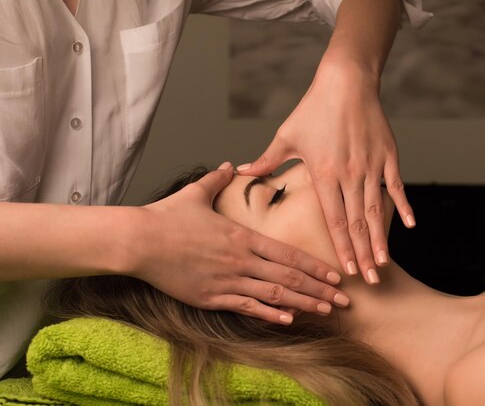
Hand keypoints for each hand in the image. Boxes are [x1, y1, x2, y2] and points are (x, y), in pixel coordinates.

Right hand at [130, 163, 348, 324]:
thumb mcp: (196, 192)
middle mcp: (241, 260)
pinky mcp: (210, 298)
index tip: (335, 276)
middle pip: (289, 278)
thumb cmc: (167, 216)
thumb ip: (218, 179)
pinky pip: (246, 308)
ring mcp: (227, 281)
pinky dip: (269, 315)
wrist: (139, 240)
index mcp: (242, 236)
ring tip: (326, 312)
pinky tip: (288, 321)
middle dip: (320, 290)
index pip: (288, 254)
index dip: (315, 267)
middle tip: (345, 301)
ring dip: (303, 304)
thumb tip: (230, 164)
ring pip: (273, 296)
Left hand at [237, 63, 414, 284]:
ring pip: (376, 210)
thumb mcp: (286, 135)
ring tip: (383, 263)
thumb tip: (240, 171)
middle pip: (356, 223)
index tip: (346, 271)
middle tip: (369, 281)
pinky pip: (396, 187)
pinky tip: (408, 226)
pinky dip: (403, 206)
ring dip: (380, 239)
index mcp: (324, 174)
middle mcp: (349, 175)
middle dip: (362, 255)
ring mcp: (372, 166)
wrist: (345, 82)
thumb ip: (266, 160)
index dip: (341, 248)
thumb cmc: (313, 109)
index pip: (334, 220)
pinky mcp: (388, 156)